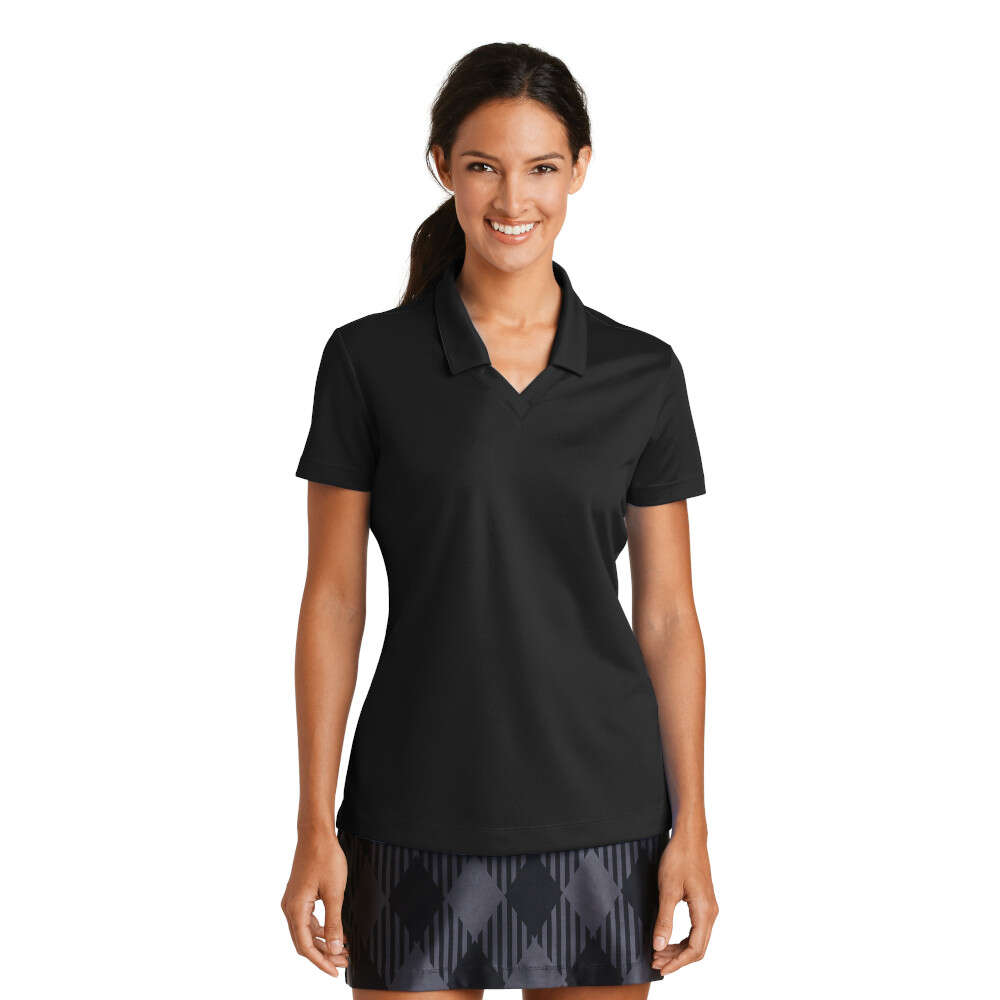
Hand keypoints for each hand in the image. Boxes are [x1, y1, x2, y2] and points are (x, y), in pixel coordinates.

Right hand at [281, 832, 350, 976]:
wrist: (316, 834)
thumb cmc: (325, 858)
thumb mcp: (335, 892)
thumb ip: (334, 922)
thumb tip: (336, 948)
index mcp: (295, 909)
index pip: (306, 946)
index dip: (321, 962)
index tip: (335, 971)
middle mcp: (289, 908)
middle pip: (304, 942)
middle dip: (324, 954)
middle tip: (345, 961)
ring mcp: (293, 902)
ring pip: (306, 932)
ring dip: (323, 942)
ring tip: (344, 949)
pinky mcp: (298, 896)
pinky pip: (307, 920)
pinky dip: (320, 929)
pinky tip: (336, 932)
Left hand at [650, 829, 718, 974]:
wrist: (689, 837)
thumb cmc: (679, 859)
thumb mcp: (667, 890)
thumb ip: (664, 920)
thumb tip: (659, 946)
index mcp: (705, 911)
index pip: (695, 949)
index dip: (678, 963)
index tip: (661, 968)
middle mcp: (710, 912)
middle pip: (697, 948)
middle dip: (676, 958)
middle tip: (655, 961)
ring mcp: (708, 907)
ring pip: (697, 939)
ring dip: (678, 949)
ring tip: (658, 952)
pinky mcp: (703, 902)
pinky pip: (695, 929)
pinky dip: (682, 938)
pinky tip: (668, 939)